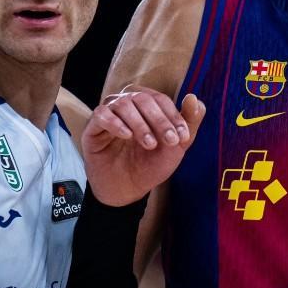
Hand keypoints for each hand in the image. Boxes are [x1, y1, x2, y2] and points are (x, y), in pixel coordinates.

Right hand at [81, 86, 203, 205]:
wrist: (128, 189)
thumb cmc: (151, 164)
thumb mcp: (176, 146)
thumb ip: (189, 122)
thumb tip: (194, 98)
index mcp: (147, 105)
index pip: (160, 99)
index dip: (173, 116)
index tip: (182, 137)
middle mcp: (127, 104)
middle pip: (142, 98)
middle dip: (159, 120)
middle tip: (168, 141)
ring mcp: (109, 114)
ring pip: (122, 103)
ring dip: (140, 123)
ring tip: (149, 144)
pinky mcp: (93, 127)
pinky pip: (101, 114)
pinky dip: (115, 123)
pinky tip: (126, 136)